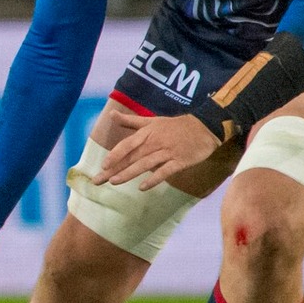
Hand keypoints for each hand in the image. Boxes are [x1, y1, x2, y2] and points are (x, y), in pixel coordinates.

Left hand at [93, 110, 218, 190]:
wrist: (205, 127)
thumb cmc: (175, 126)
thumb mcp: (152, 121)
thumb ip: (131, 121)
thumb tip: (111, 114)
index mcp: (146, 133)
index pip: (127, 145)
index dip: (114, 155)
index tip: (102, 165)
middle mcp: (154, 143)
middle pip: (131, 157)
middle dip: (114, 169)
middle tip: (98, 180)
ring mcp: (167, 152)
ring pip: (145, 164)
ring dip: (129, 173)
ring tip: (114, 182)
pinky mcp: (180, 161)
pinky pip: (165, 171)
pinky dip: (154, 179)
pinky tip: (143, 187)